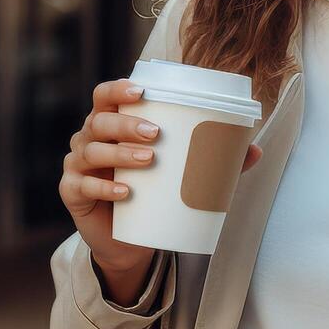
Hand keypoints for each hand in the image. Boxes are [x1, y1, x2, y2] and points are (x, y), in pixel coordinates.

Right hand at [59, 78, 263, 275]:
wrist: (130, 239)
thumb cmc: (152, 192)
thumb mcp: (179, 173)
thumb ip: (214, 160)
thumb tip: (255, 150)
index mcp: (111, 123)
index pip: (104, 95)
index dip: (117, 89)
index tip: (140, 92)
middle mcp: (89, 138)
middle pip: (99, 121)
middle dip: (127, 125)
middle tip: (157, 136)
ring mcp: (77, 165)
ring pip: (92, 150)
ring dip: (121, 152)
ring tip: (149, 160)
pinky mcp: (72, 192)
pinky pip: (82, 184)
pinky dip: (104, 186)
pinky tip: (125, 191)